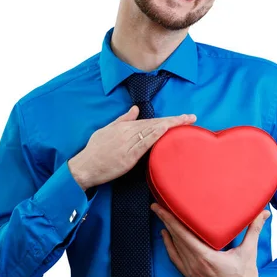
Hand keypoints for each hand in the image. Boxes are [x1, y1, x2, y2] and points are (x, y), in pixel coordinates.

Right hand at [68, 106, 196, 189]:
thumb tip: (135, 109)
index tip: (181, 117)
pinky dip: (156, 135)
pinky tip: (167, 130)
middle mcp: (127, 132)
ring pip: (152, 131)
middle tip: (191, 117)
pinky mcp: (128, 156)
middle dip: (174, 120)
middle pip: (155, 124)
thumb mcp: (106, 130)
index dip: (166, 119)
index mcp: (123, 126)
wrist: (84, 167)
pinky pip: (144, 143)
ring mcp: (128, 144)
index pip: (149, 120)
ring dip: (170, 126)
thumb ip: (122, 119)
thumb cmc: (94, 151)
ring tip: (186, 122)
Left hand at [151, 203, 269, 276]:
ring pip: (174, 248)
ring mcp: (192, 272)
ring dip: (167, 231)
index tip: (161, 208)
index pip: (183, 234)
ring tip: (161, 216)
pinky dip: (169, 247)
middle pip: (175, 239)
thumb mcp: (249, 251)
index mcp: (207, 258)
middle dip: (165, 221)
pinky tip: (166, 236)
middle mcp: (195, 265)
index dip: (170, 220)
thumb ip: (254, 230)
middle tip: (156, 206)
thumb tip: (264, 212)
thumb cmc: (246, 276)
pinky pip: (175, 259)